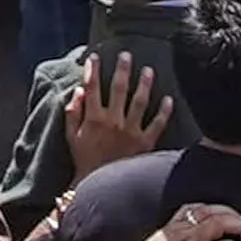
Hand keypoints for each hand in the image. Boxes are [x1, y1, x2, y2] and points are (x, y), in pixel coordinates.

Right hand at [63, 53, 172, 175]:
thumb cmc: (84, 160)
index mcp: (93, 118)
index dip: (92, 70)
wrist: (101, 186)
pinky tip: (169, 99)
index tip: (94, 57)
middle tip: (126, 55)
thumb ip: (72, 112)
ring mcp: (130, 131)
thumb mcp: (70, 136)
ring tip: (148, 70)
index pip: (92, 87)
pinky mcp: (145, 143)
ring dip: (144, 84)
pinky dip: (164, 112)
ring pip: (139, 102)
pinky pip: (157, 124)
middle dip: (121, 70)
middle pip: (117, 89)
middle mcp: (113, 121)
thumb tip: (79, 91)